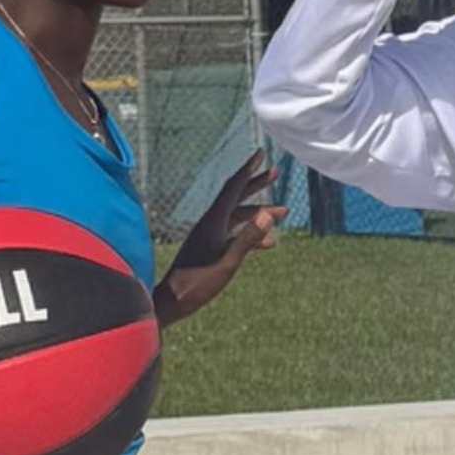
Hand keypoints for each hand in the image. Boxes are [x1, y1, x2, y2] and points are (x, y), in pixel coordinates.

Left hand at [158, 156, 281, 323]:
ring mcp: (209, 235)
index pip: (233, 188)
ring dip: (259, 212)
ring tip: (283, 211)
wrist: (171, 301)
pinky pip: (234, 233)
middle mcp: (210, 223)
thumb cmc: (197, 284)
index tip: (261, 153)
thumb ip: (249, 238)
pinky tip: (268, 243)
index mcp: (214, 221)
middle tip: (275, 172)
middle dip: (256, 184)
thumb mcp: (228, 262)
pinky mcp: (209, 247)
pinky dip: (252, 233)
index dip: (249, 170)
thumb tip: (268, 214)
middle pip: (236, 196)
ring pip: (238, 216)